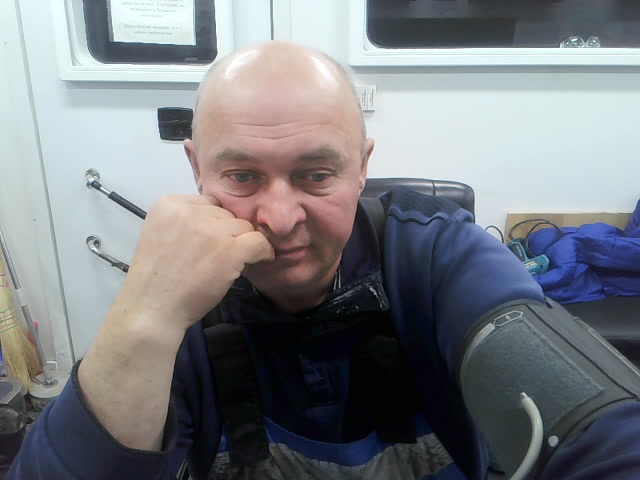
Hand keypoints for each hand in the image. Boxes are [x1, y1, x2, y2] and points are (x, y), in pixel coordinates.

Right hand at [116, 194, 273, 329]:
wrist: (152, 309)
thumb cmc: (157, 280)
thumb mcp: (162, 235)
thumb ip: (187, 222)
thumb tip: (224, 221)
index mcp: (169, 204)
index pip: (208, 204)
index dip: (213, 225)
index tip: (209, 244)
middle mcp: (189, 211)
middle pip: (227, 214)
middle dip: (226, 234)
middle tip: (216, 259)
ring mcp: (210, 229)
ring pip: (243, 227)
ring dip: (241, 244)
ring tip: (228, 264)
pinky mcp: (229, 249)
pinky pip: (258, 241)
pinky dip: (263, 251)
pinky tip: (260, 260)